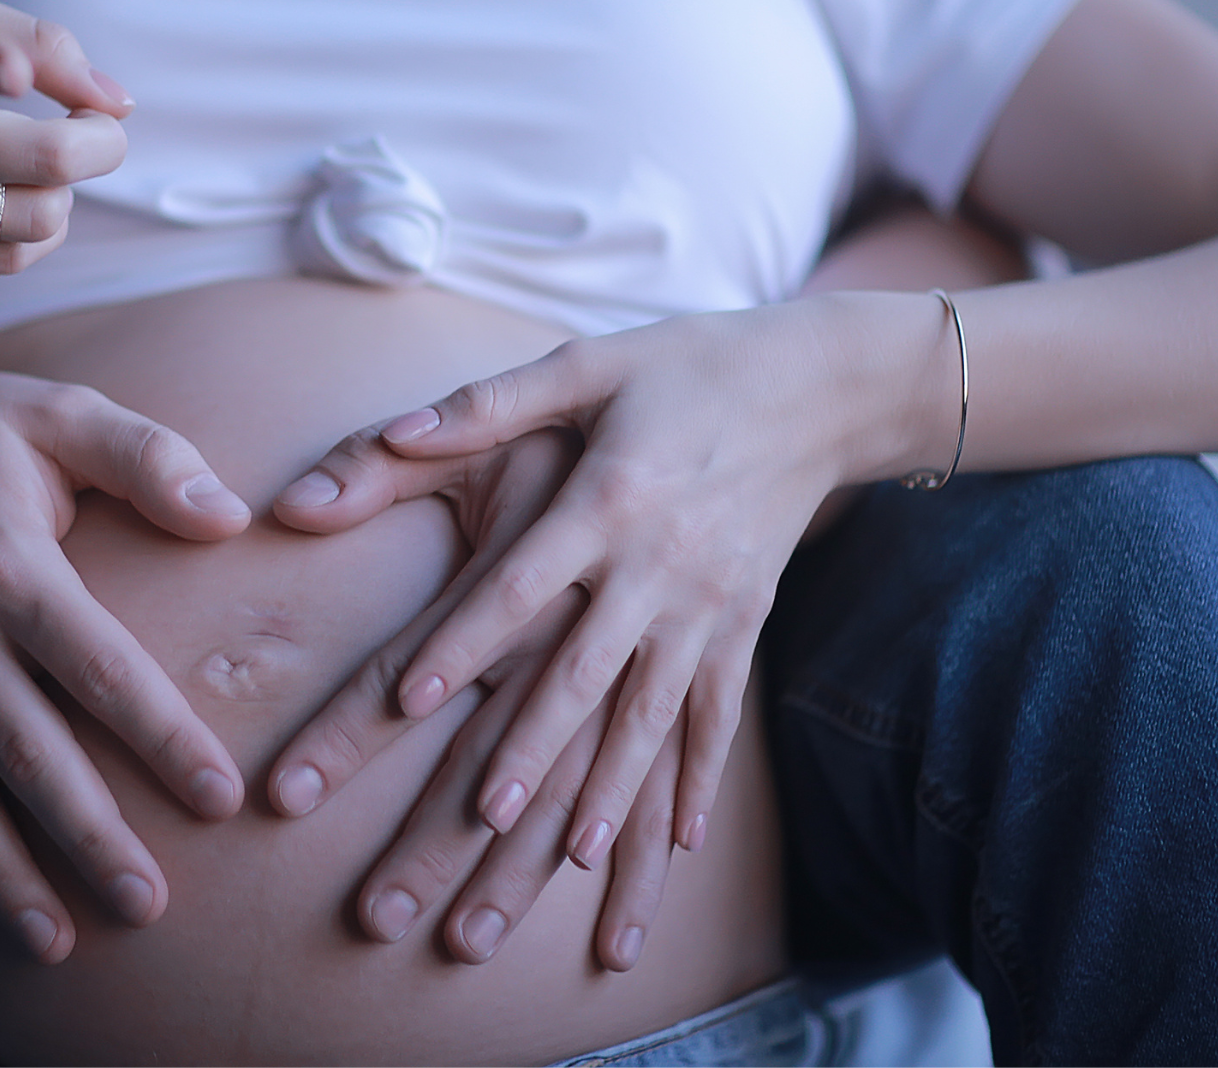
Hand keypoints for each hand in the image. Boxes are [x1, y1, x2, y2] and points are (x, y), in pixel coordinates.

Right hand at [0, 0, 132, 280]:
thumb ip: (37, 40)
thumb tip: (118, 102)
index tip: (10, 72)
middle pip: (46, 159)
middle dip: (101, 141)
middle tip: (98, 127)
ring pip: (42, 216)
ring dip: (65, 190)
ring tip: (37, 163)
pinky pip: (12, 258)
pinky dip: (40, 230)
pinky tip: (15, 201)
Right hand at [0, 343, 252, 961]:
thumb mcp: (58, 411)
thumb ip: (147, 456)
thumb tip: (229, 514)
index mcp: (10, 566)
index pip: (99, 666)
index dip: (161, 735)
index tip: (219, 798)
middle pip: (25, 751)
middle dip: (87, 834)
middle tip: (146, 904)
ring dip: (0, 871)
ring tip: (54, 943)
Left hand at [273, 298, 944, 949]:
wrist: (819, 384)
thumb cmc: (683, 366)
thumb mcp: (587, 364)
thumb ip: (487, 404)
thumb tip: (398, 429)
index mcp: (607, 498)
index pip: (521, 584)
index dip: (464, 639)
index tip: (410, 697)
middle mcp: (659, 561)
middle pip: (584, 671)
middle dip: (533, 747)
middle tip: (484, 817)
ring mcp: (710, 601)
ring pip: (653, 711)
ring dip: (615, 785)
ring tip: (575, 854)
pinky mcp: (746, 621)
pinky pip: (721, 712)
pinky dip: (703, 777)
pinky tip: (684, 841)